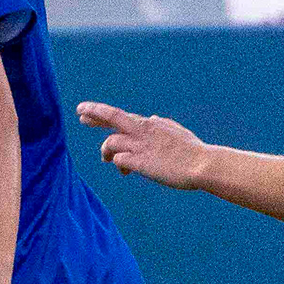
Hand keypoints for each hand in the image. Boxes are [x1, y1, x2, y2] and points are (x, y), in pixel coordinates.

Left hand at [77, 99, 214, 189]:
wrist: (204, 165)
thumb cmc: (192, 152)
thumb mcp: (176, 132)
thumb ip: (161, 125)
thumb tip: (151, 118)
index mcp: (150, 124)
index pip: (121, 116)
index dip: (100, 113)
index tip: (85, 112)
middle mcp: (143, 131)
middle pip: (112, 116)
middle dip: (93, 113)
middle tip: (79, 114)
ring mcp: (141, 146)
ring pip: (110, 142)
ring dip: (106, 152)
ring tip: (107, 160)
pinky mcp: (141, 161)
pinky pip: (119, 160)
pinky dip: (119, 164)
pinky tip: (125, 171)